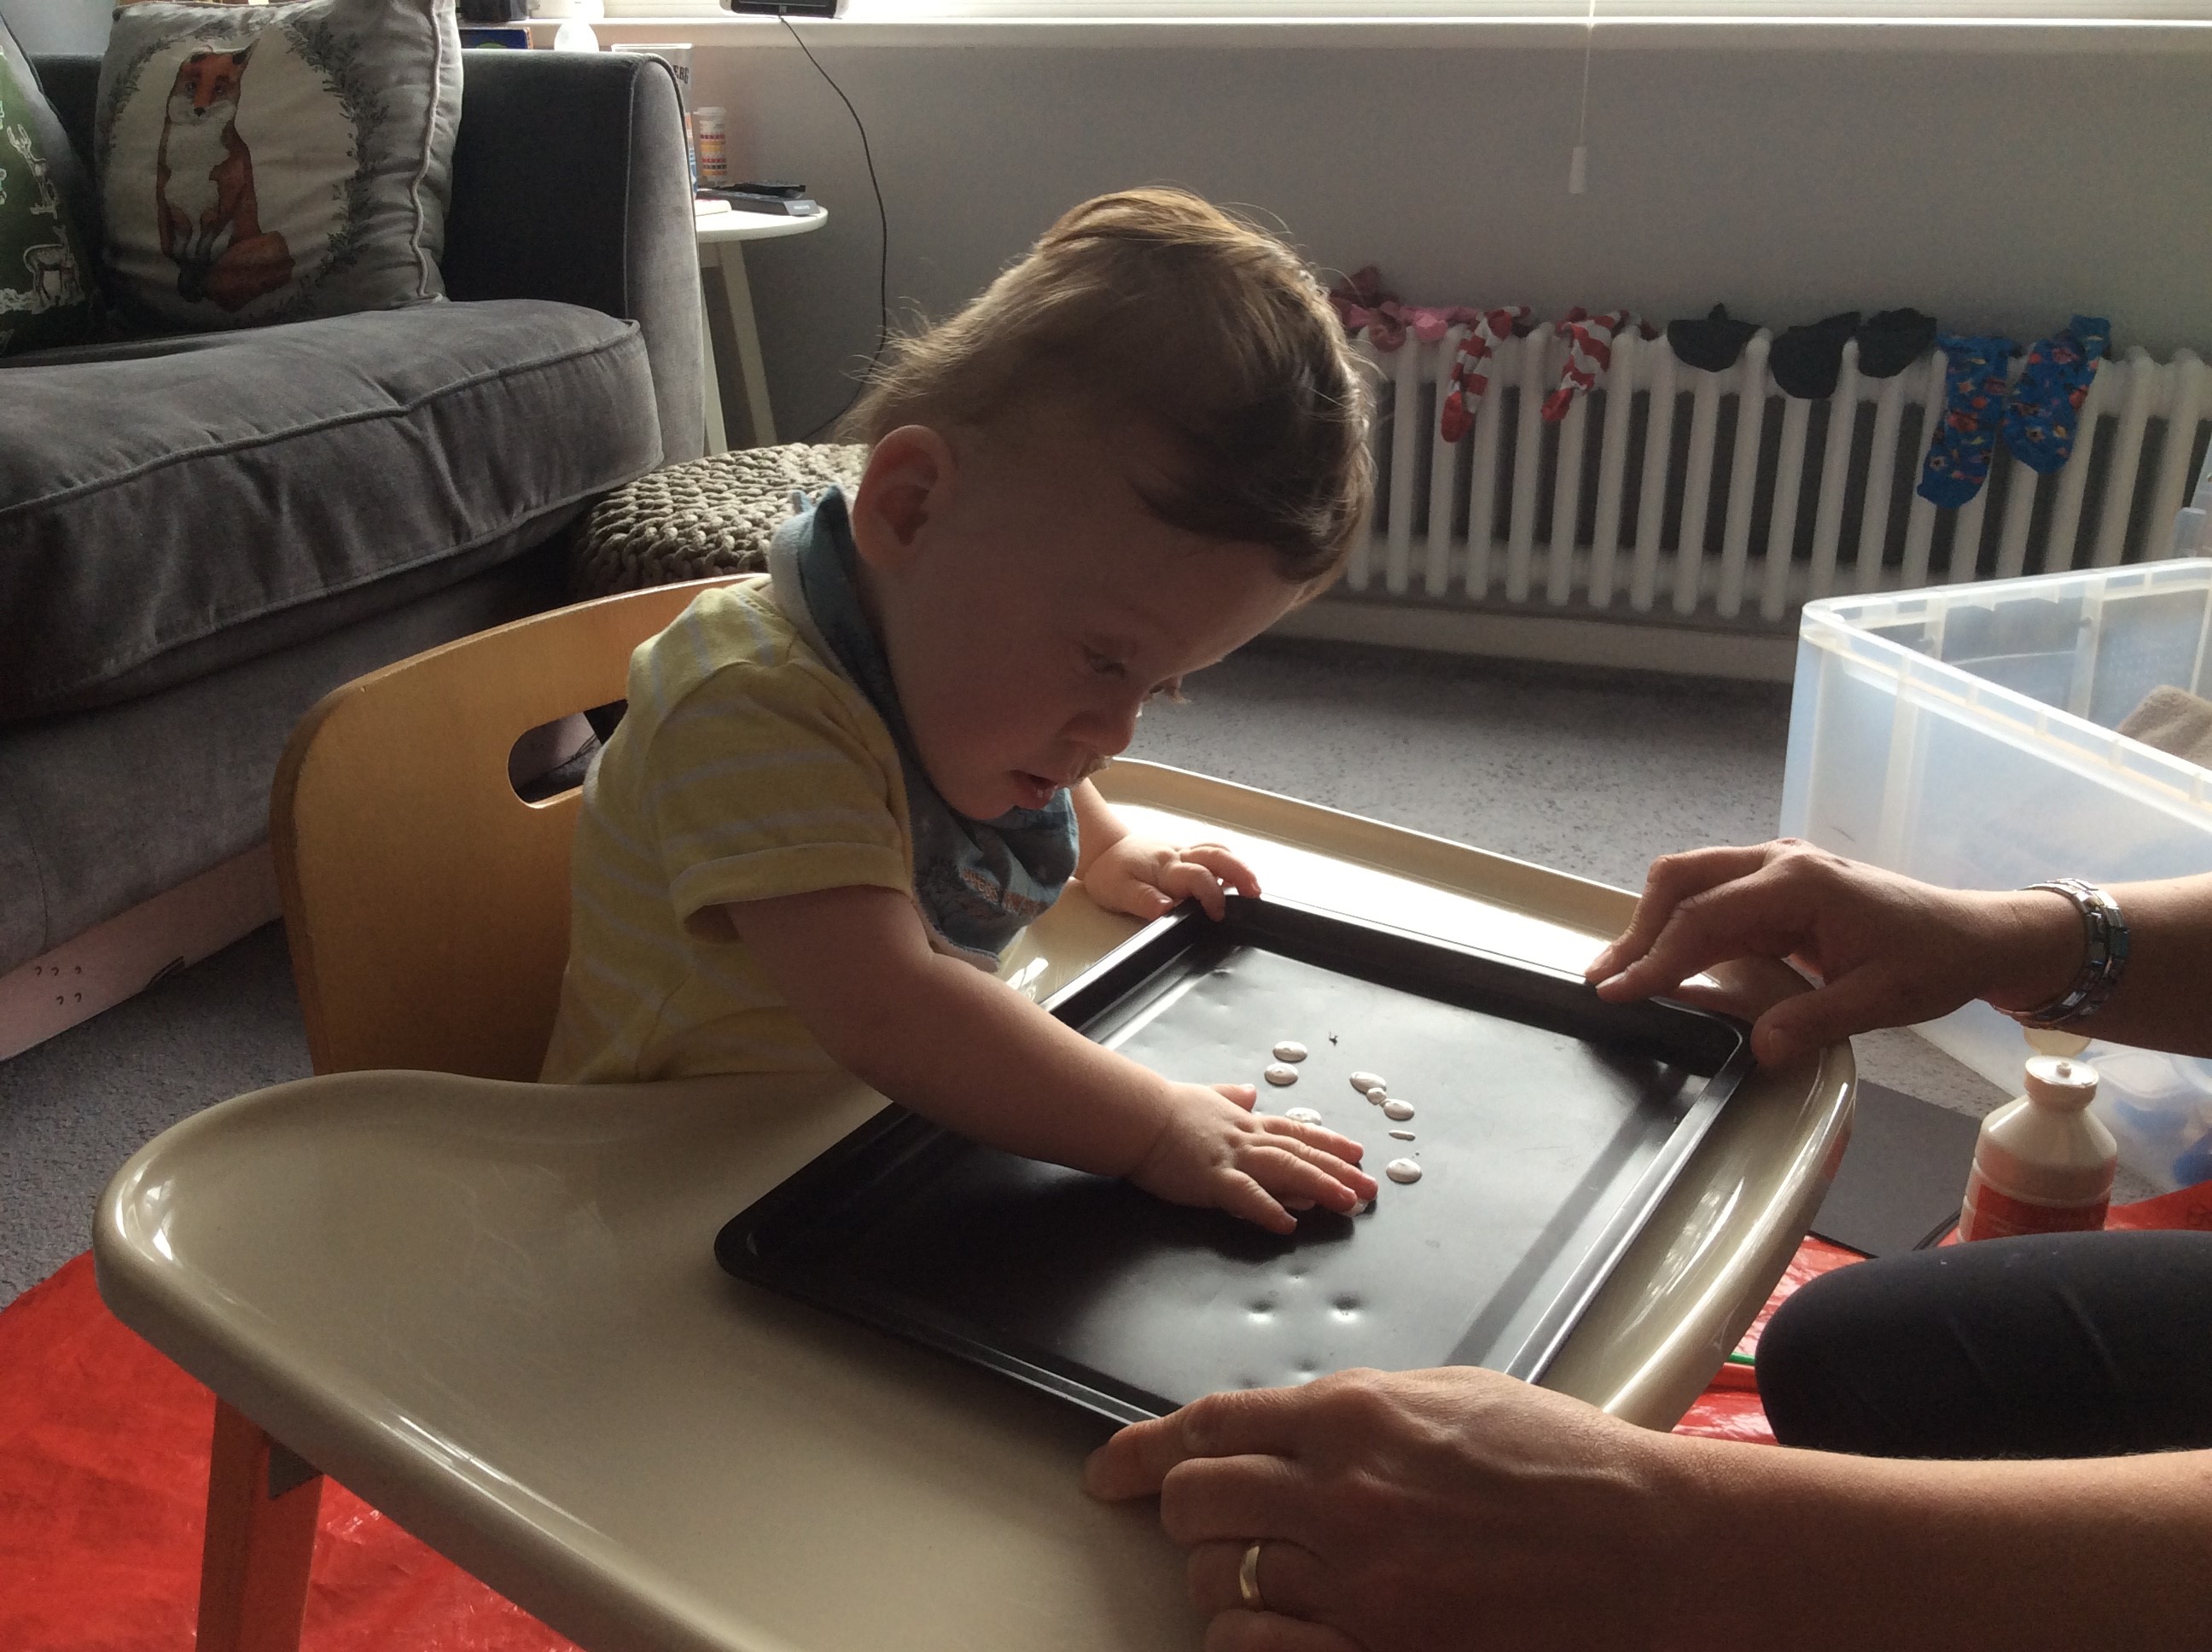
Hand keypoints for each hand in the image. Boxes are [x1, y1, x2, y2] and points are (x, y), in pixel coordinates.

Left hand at [1083, 835, 1261, 921]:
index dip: (1212, 894)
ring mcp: (1184, 852)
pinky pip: (1213, 853)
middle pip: (1217, 856)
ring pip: (1218, 851)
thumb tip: (1166, 909)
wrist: (1102, 848)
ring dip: (1239, 866)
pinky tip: (1239, 878)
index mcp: (1165, 867)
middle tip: (1255, 892)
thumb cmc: (1110, 872)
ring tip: (1254, 887)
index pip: (1198, 876)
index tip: (1218, 914)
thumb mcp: (1117, 891)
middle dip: (1240, 871)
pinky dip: (1230, 863)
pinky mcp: (1186, 854)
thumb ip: (1143, 900)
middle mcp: (1179, 856)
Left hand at [1084, 1366, 1696, 1651]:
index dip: (1143, 1448)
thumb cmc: (1567, 1465)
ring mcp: (1359, 1583)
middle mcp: (1341, 1494)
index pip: (1209, 1424)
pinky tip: (1272, 1625)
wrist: (1651, 1547)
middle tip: (1201, 1525)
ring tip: (1258, 1576)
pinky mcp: (1383, 1650)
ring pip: (1219, 1582)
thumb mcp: (1453, 1397)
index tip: (1112, 1470)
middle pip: (1196, 1503)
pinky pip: (1261, 1650)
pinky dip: (1250, 1639)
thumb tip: (1292, 1425)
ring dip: (1223, 1579)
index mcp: (1355, 1414)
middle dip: (1184, 1512)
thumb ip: (1360, 1409)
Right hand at [1129, 1083, 1376, 1233]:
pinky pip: (1246, 1195)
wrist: (1138, 1115)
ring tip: (1348, 1202)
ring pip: (1287, 1170)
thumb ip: (1229, 1096)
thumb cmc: (1166, 1107)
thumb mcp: (1205, 1095)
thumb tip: (1247, 1092)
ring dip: (1320, 1186)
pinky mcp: (1212, 1178)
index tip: (1357, 1153)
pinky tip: (1288, 1223)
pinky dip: (1269, 1208)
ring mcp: (1232, 1158)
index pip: (1297, 1132)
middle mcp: (1247, 1139)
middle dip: (1340, 1171)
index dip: (1330, 1143)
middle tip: (1371, 1187)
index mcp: (1246, 1123)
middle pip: (1303, 1153)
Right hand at [1584, 840, 2080, 1063]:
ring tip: (1623, 972)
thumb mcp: (1880, 1001)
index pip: (1705, 918)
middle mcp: (1779, 862)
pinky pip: (1714, 897)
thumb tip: (1757, 1049)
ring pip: (1691, 881)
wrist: (1974, 933)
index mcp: (1799, 884)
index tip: (1618, 990)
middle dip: (1637, 928)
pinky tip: (1665, 960)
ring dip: (1652, 923)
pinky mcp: (1778, 883)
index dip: (1656, 957)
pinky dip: (1680, 924)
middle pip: (1682, 879)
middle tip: (1605, 979)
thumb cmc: (1934, 961)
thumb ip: (1813, 1021)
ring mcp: (1777, 867)